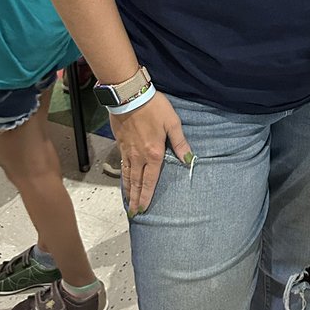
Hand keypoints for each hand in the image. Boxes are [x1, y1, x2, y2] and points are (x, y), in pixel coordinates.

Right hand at [109, 90, 193, 216]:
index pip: (150, 180)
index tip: (144, 209)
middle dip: (135, 198)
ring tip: (128, 201)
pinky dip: (123, 175)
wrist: (129, 96)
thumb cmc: (154, 108)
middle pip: (137, 182)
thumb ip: (180, 143)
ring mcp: (128, 151)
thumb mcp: (172, 123)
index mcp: (154, 154)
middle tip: (134, 212)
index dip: (147, 196)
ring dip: (128, 189)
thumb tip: (189, 160)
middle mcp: (139, 156)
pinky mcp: (120, 144)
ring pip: (128, 175)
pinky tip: (124, 179)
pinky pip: (122, 165)